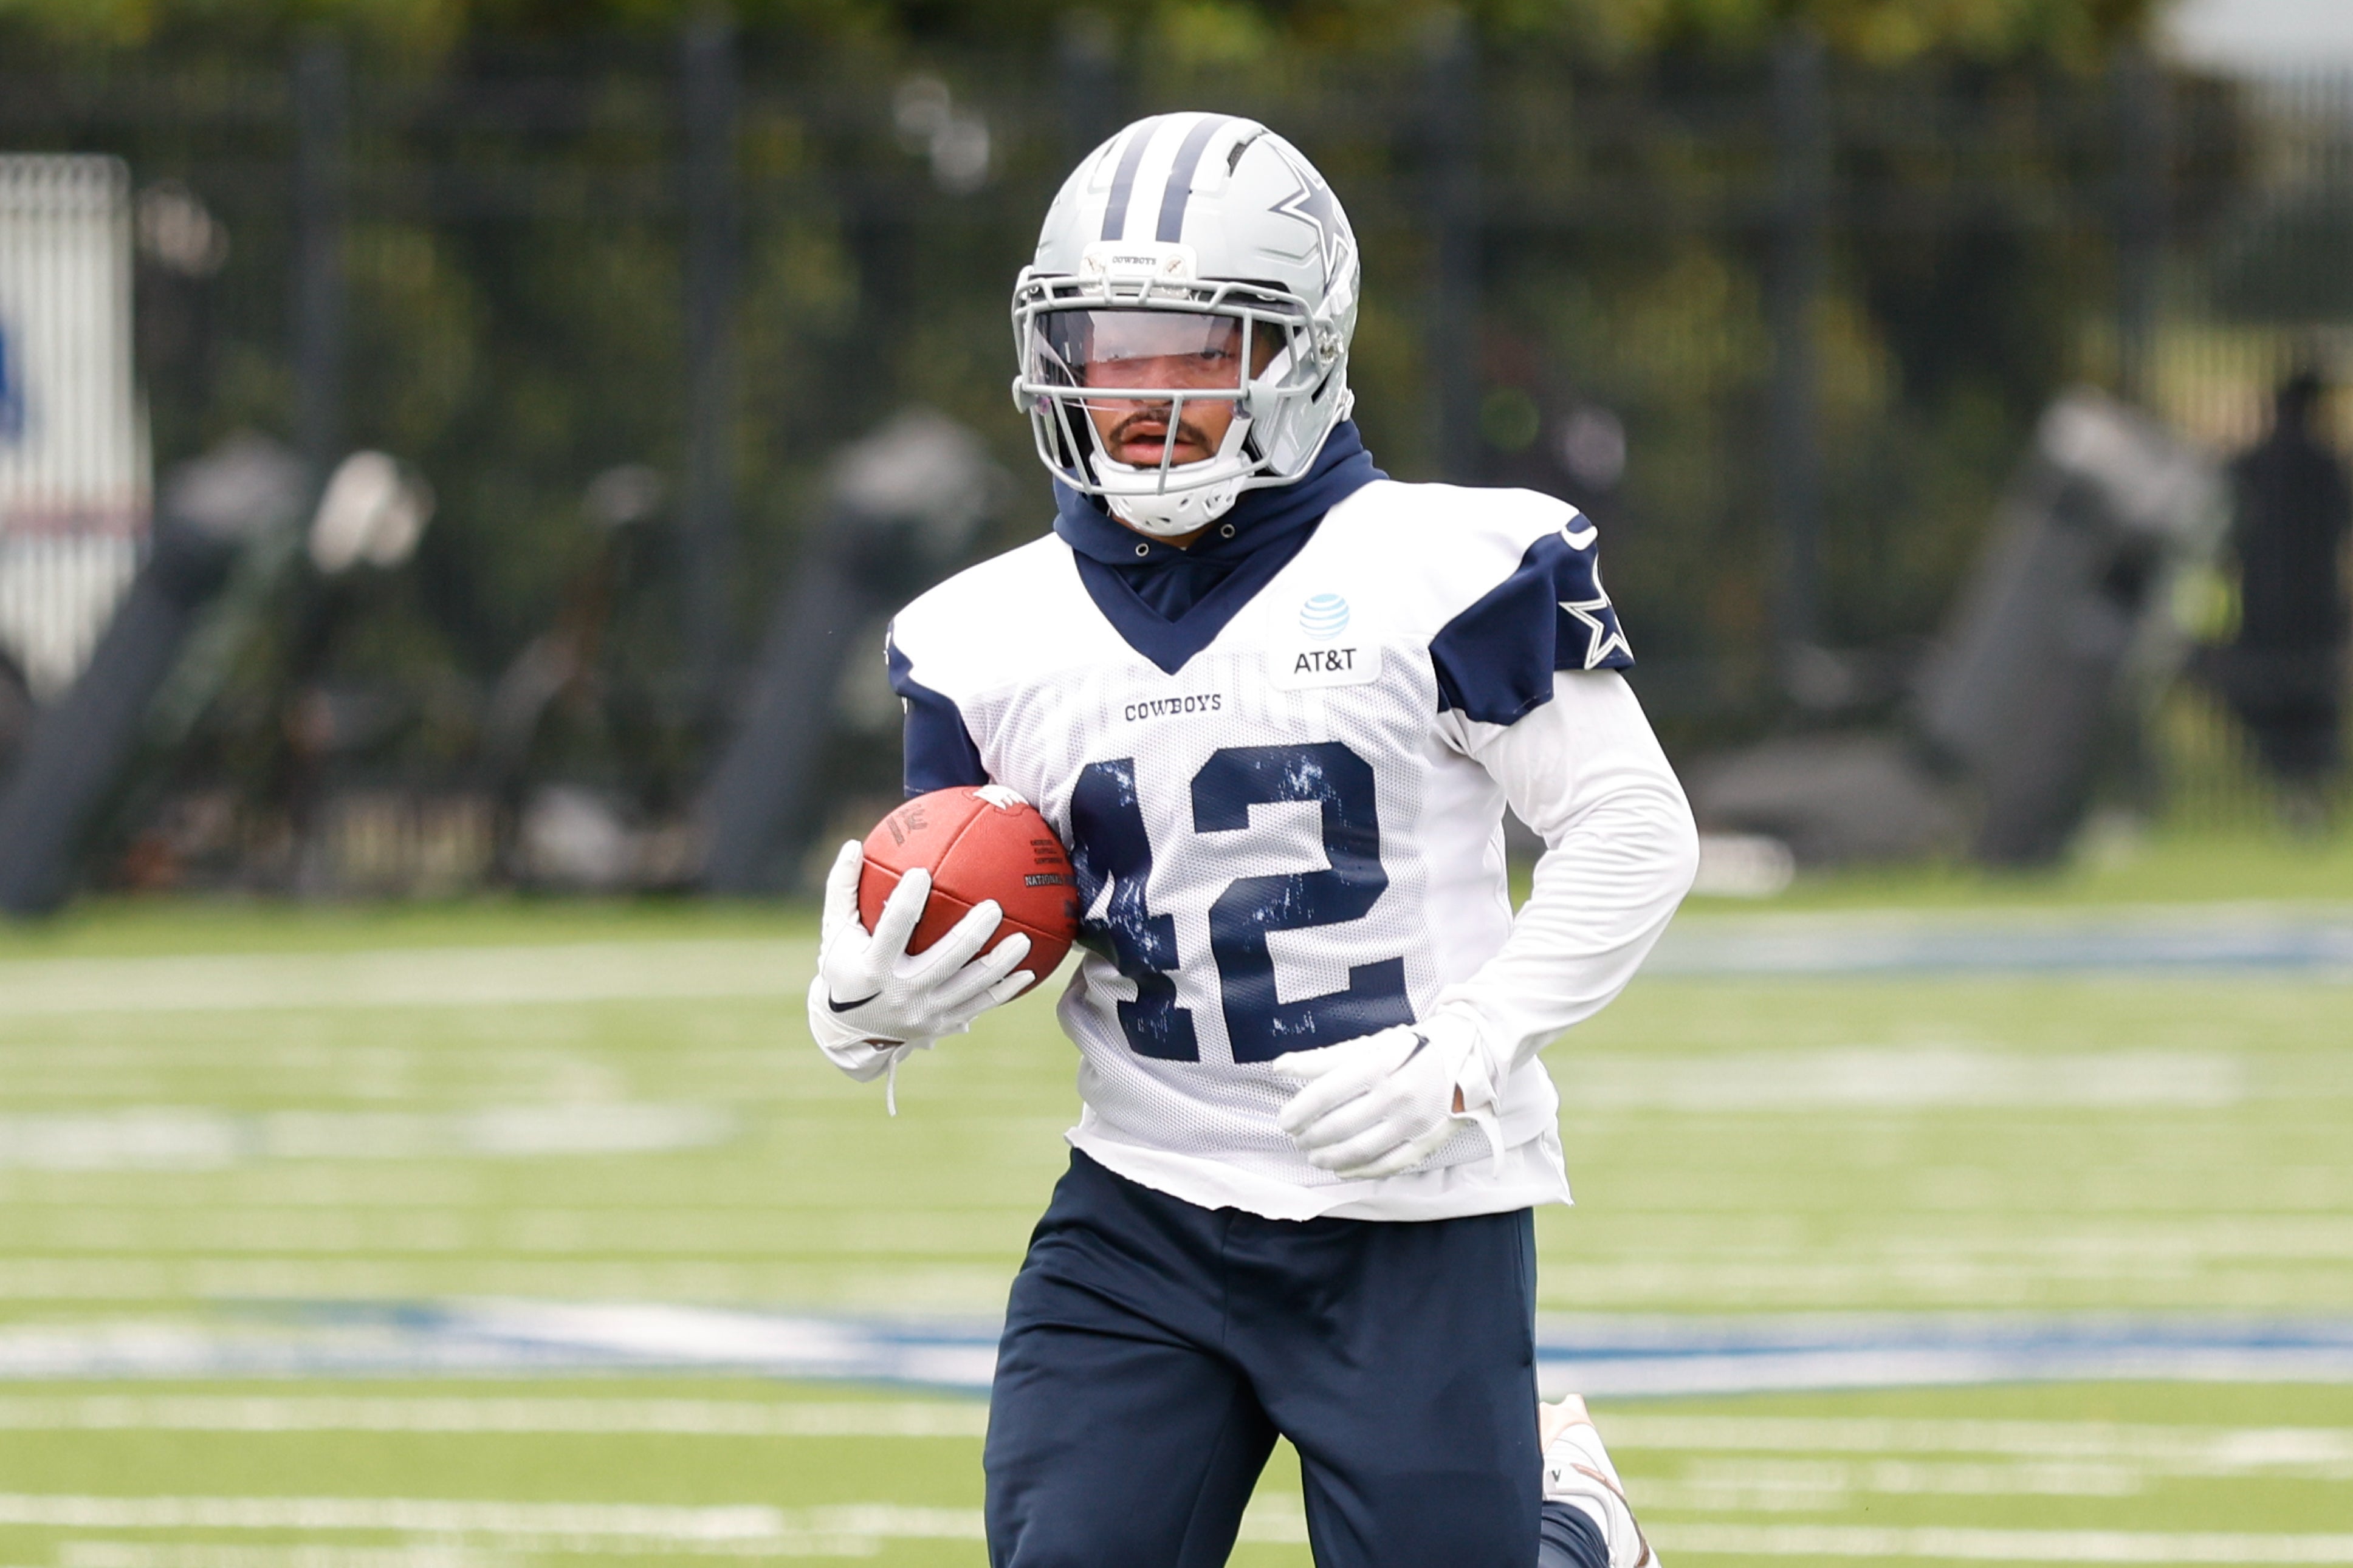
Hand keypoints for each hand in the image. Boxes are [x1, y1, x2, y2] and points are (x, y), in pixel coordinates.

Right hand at [807, 840, 1034, 1088]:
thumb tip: (853, 845)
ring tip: (1024, 940)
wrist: (849, 1029)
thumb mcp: (835, 930)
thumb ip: (843, 888)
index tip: (921, 873)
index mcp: (873, 967)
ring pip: (970, 987)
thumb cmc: (844, 966)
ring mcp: (925, 1012)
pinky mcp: (942, 1024)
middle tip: (994, 907)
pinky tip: (1030, 972)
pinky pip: (980, 1005)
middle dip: (971, 935)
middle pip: (944, 961)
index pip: (893, 929)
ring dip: (1000, 965)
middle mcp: (902, 993)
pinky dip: (1005, 990)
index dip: (906, 902)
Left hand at [1270, 1019, 1497, 1180]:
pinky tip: (1343, 1170)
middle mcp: (1397, 1094)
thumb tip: (1281, 1066)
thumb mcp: (1370, 1044)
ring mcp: (1414, 1122)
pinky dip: (1361, 1171)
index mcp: (1380, 1063)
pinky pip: (1389, 1165)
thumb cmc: (1413, 1047)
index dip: (1299, 1110)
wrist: (1472, 1054)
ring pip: (1362, 1150)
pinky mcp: (1428, 1141)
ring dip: (1330, 1157)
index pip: (1326, 1093)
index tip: (1285, 1119)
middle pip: (1340, 1125)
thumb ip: (1324, 1058)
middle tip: (1297, 1138)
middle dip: (1310, 1136)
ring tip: (1314, 1155)